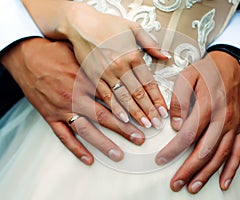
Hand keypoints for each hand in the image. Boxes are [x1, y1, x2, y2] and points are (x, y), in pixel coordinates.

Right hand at [0, 37, 145, 164]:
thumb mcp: (82, 54)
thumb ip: (100, 66)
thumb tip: (121, 73)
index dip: (130, 110)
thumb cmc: (55, 52)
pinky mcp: (50, 116)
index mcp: (87, 80)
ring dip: (103, 143)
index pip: (113, 98)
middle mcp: (76, 96)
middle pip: (104, 116)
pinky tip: (88, 158)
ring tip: (118, 154)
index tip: (143, 119)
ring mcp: (62, 108)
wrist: (27, 55)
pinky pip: (63, 136)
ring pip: (86, 130)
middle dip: (123, 129)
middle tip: (139, 138)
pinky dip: (76, 149)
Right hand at [59, 2, 168, 127]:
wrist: (80, 24)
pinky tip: (123, 119)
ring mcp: (106, 74)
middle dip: (149, 110)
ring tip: (144, 126)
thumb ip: (150, 43)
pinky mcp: (92, 78)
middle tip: (157, 123)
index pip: (149, 82)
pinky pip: (105, 97)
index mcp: (132, 55)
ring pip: (123, 98)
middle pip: (138, 93)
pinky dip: (115, 109)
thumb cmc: (107, 25)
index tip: (163, 110)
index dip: (157, 98)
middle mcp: (120, 66)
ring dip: (135, 113)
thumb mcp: (133, 27)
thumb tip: (164, 55)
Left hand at [155, 51, 239, 192]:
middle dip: (189, 169)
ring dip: (207, 173)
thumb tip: (175, 125)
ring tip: (193, 186)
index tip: (161, 159)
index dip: (173, 150)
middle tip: (176, 183)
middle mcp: (223, 117)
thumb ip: (179, 101)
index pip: (188, 134)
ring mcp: (234, 124)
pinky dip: (231, 169)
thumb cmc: (206, 71)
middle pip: (205, 150)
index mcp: (208, 104)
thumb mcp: (186, 77)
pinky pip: (238, 152)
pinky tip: (224, 182)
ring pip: (221, 155)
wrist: (230, 64)